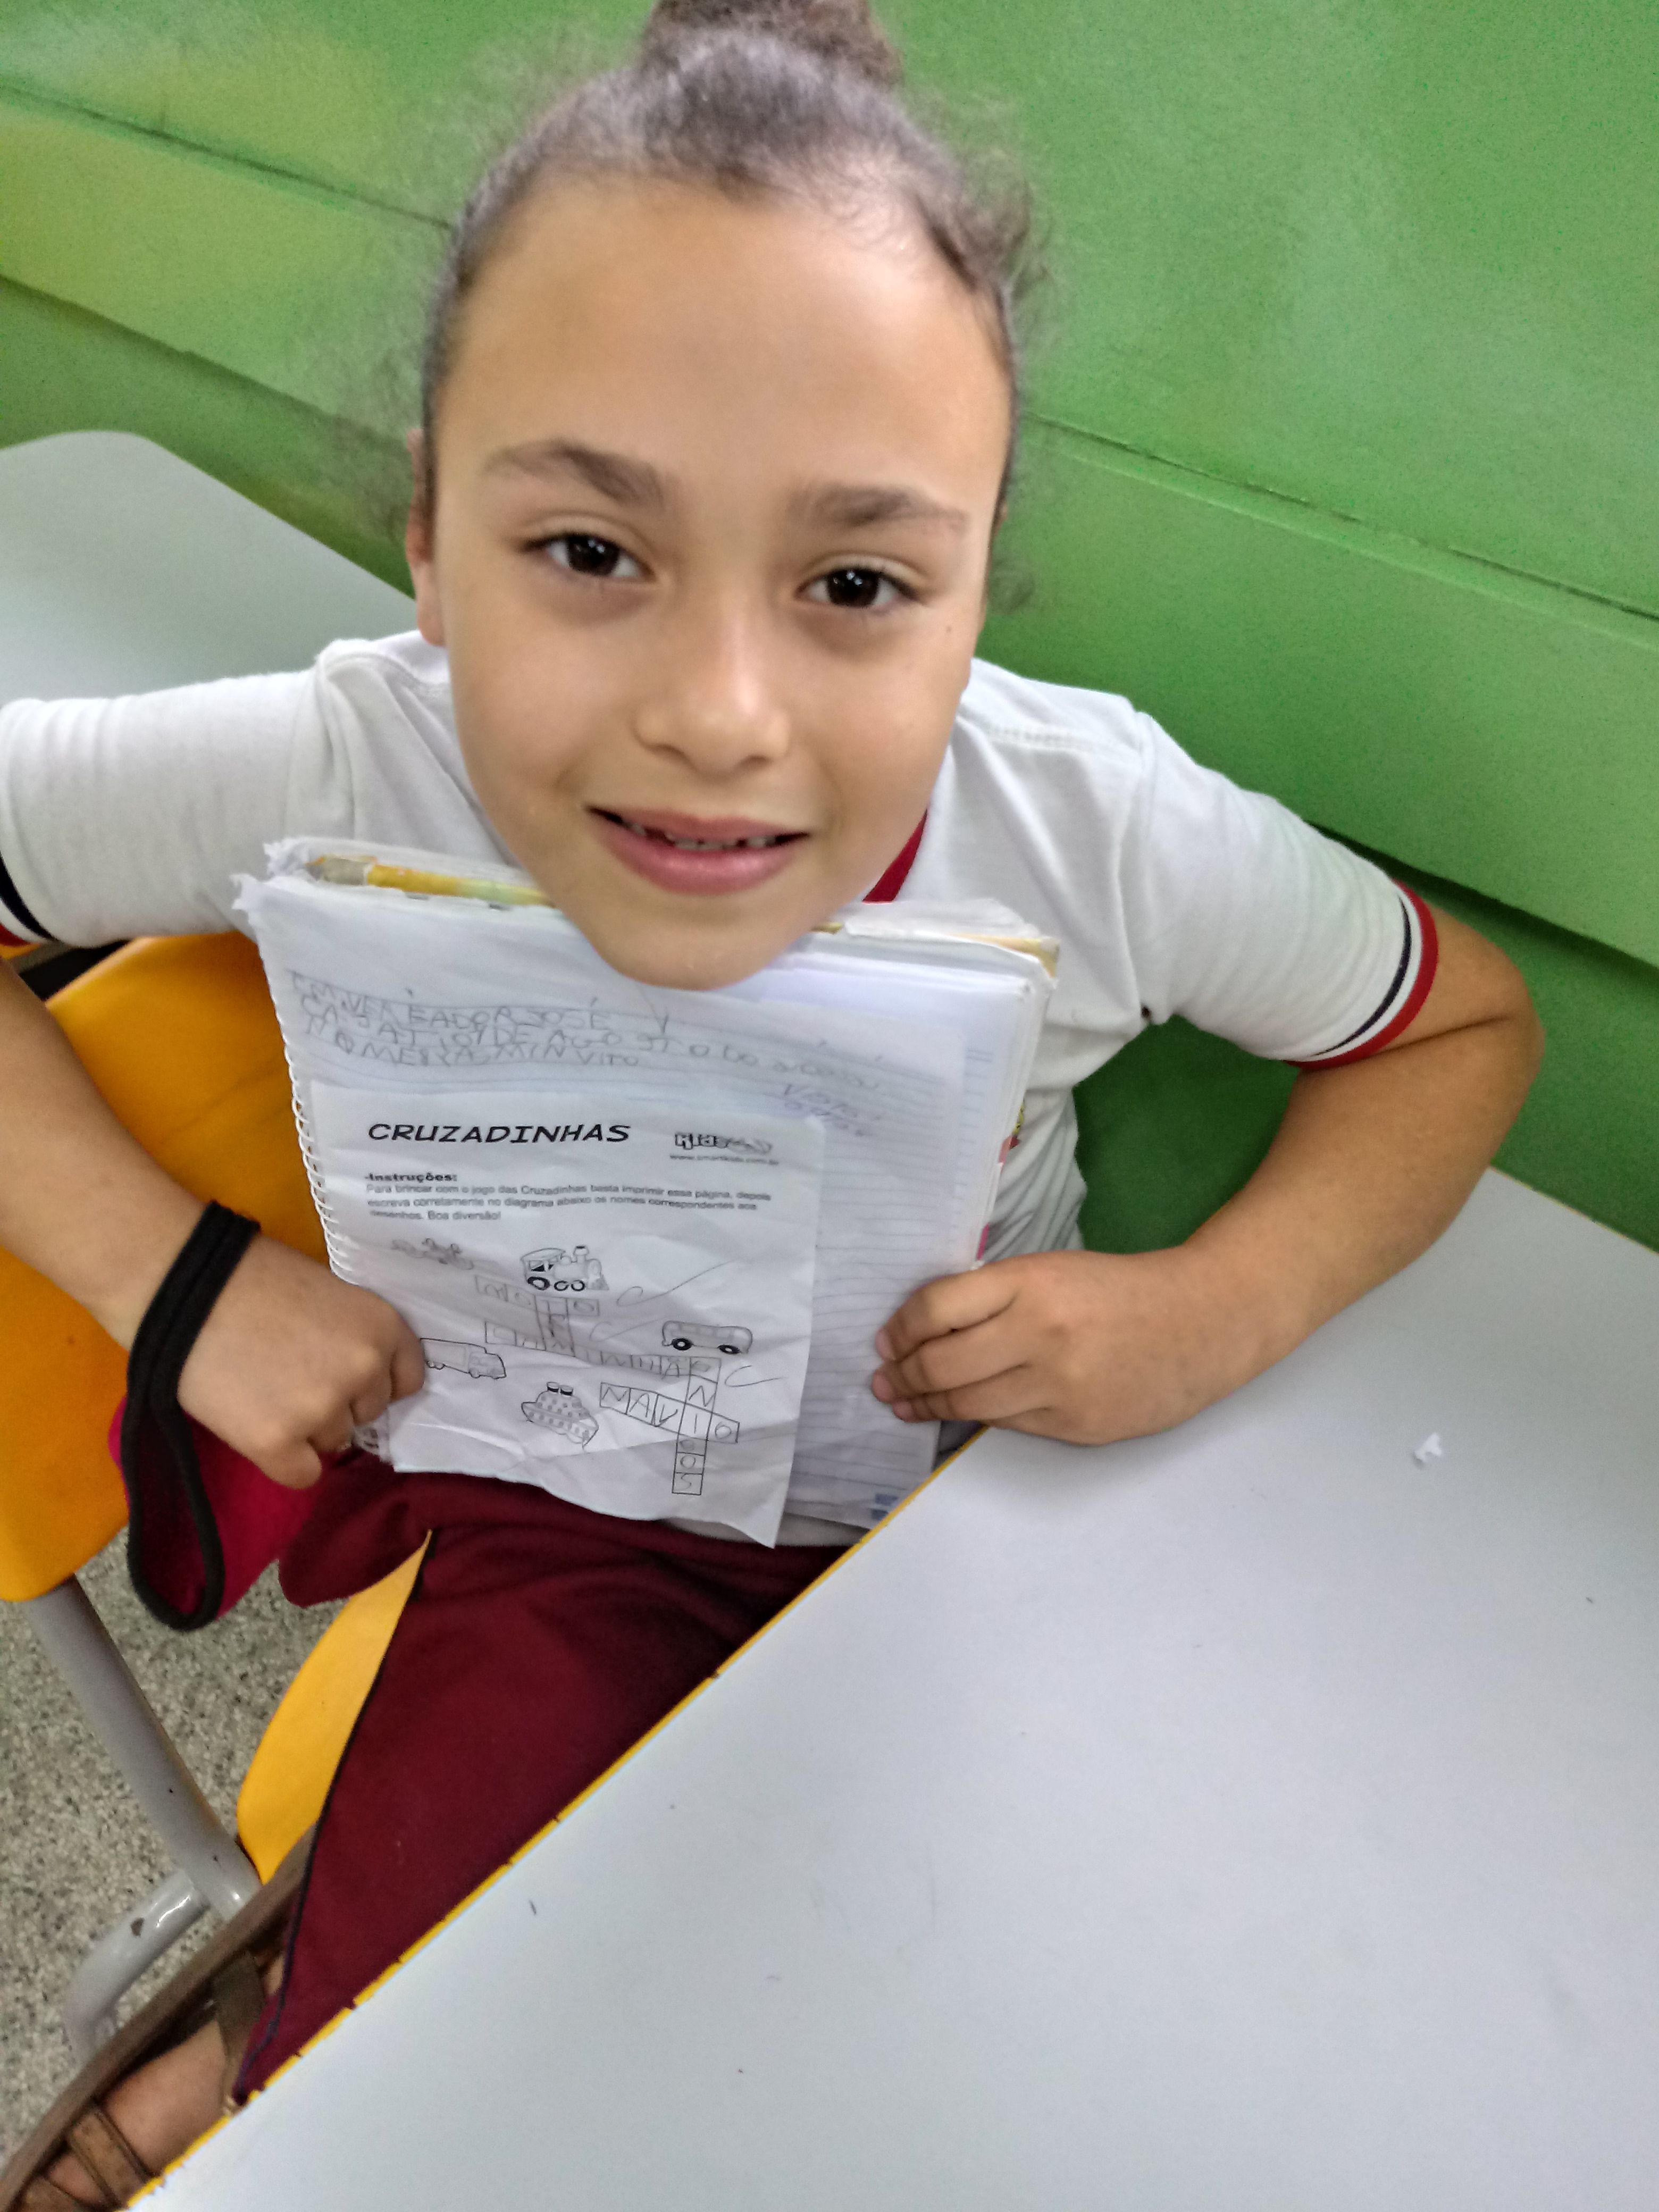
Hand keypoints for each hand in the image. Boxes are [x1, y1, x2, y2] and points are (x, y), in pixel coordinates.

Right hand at [175, 1236, 426, 1487]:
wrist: (182, 1285)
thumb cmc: (251, 1275)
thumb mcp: (326, 1292)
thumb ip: (350, 1334)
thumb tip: (354, 1371)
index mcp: (381, 1328)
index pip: (405, 1381)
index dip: (372, 1381)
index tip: (342, 1374)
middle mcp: (363, 1370)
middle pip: (366, 1413)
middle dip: (335, 1401)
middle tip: (289, 1376)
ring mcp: (321, 1409)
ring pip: (333, 1441)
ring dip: (305, 1428)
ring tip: (262, 1392)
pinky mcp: (277, 1442)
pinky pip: (302, 1475)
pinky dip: (283, 1459)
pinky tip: (257, 1429)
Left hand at [871, 1247, 1258, 1445]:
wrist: (1203, 1322)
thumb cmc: (1119, 1289)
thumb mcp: (1052, 1270)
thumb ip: (992, 1295)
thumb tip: (922, 1331)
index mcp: (1031, 1283)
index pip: (937, 1308)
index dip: (900, 1329)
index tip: (885, 1341)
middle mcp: (1041, 1334)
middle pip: (943, 1365)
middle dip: (901, 1376)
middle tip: (883, 1381)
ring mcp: (1060, 1386)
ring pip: (969, 1405)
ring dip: (925, 1406)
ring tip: (904, 1404)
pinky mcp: (1077, 1426)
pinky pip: (1008, 1424)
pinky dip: (977, 1417)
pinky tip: (961, 1413)